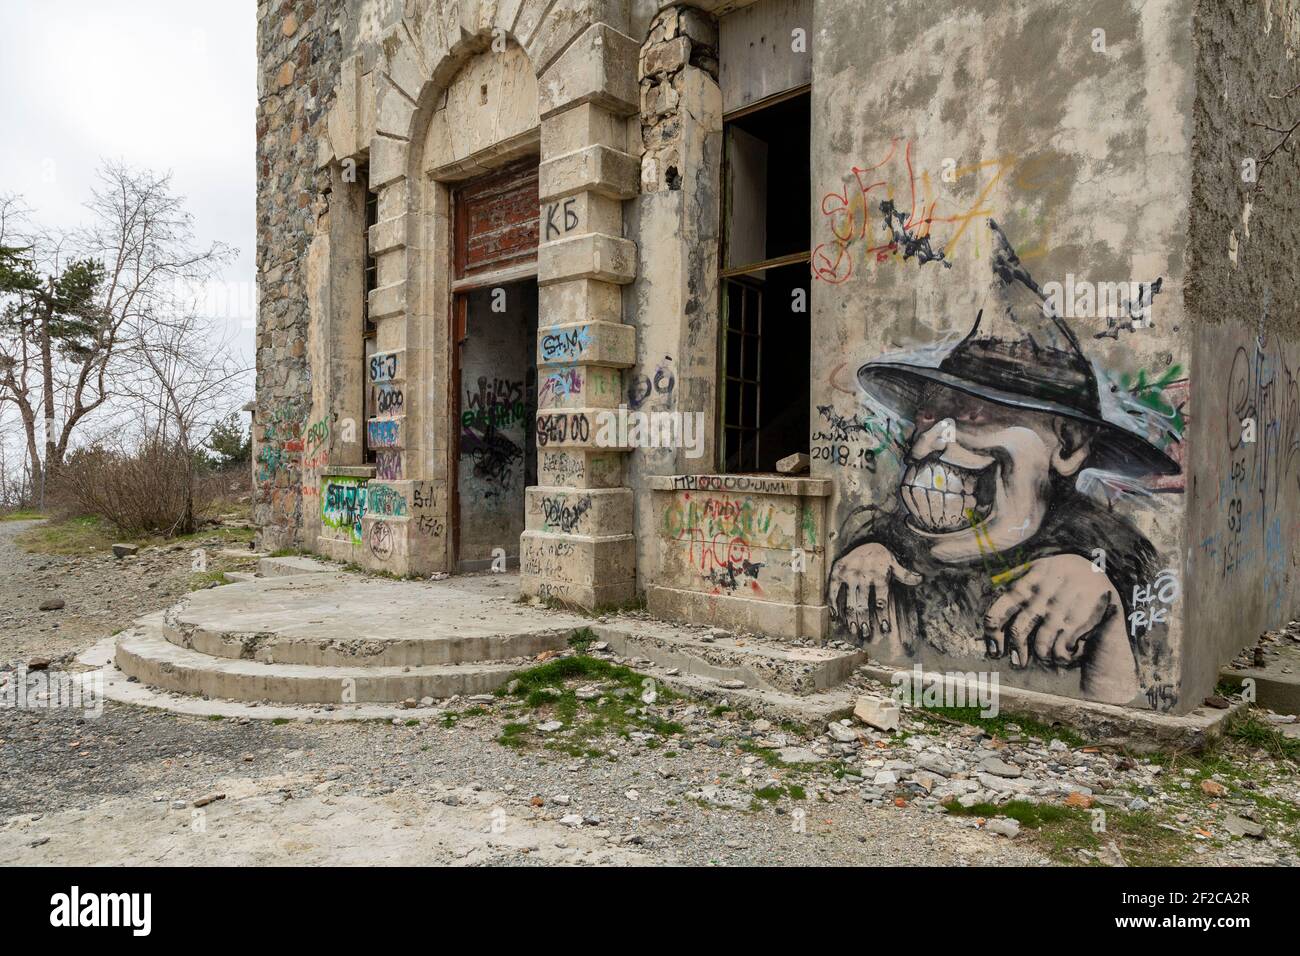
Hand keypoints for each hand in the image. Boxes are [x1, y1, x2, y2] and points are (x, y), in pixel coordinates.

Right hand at [829, 543, 921, 650]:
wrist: (863, 540)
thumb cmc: (881, 556)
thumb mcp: (895, 564)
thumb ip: (905, 574)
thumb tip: (921, 579)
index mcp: (879, 576)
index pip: (881, 601)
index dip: (882, 617)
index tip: (884, 630)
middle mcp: (863, 576)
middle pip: (863, 605)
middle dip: (864, 622)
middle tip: (865, 634)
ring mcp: (849, 575)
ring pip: (849, 601)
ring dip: (851, 618)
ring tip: (853, 630)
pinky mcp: (837, 573)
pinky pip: (833, 591)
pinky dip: (833, 605)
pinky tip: (836, 617)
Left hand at [982, 553, 1116, 667]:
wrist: (1097, 571)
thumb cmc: (1060, 574)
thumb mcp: (1037, 568)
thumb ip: (1014, 579)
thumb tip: (992, 591)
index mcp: (1023, 585)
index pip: (997, 613)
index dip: (992, 636)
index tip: (995, 651)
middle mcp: (1038, 597)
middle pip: (1017, 633)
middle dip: (1017, 653)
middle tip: (1018, 663)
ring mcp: (1059, 609)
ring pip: (1040, 646)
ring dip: (1042, 656)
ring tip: (1046, 657)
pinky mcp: (1077, 620)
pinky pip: (1062, 649)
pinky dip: (1061, 657)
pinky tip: (1066, 653)